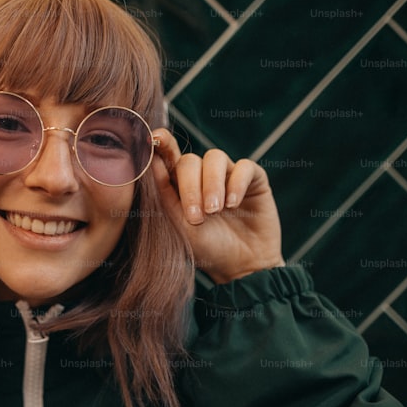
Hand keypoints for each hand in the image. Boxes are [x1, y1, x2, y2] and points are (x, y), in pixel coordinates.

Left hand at [151, 128, 284, 283]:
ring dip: (212, 184)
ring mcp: (229, 175)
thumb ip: (165, 191)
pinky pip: (244, 167)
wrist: (242, 267)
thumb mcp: (180, 223)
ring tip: (215, 211)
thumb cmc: (207, 248)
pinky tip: (233, 204)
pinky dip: (236, 183)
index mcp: (181, 184)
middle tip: (197, 217)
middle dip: (191, 187)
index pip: (169, 157)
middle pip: (190, 160)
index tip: (155, 139)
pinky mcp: (254, 179)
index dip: (162, 144)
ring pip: (215, 158)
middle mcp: (204, 175)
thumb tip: (152, 158)